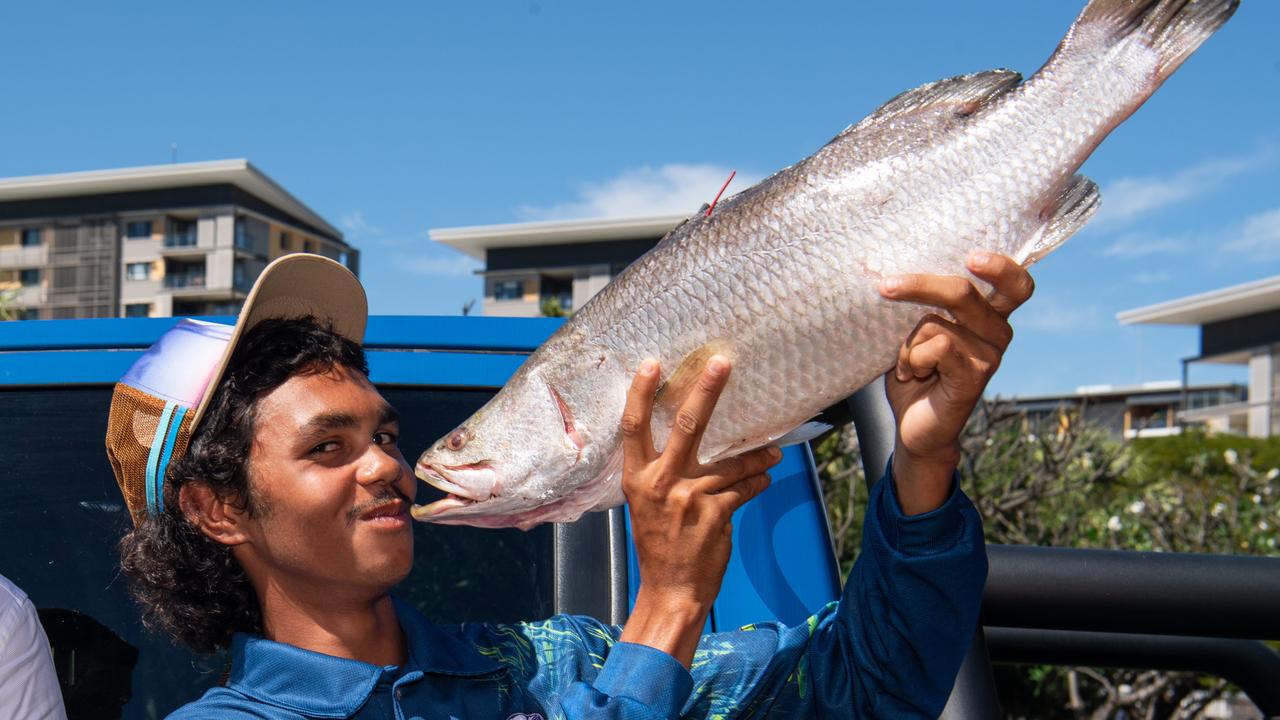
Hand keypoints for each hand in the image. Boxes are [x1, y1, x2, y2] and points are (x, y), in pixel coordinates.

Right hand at [617, 355, 779, 666]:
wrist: (671, 590)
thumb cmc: (659, 544)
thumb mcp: (646, 505)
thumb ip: (661, 473)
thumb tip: (689, 440)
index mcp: (637, 478)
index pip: (634, 427)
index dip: (642, 393)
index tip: (653, 363)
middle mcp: (661, 482)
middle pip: (687, 426)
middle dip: (707, 390)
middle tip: (722, 363)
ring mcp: (690, 496)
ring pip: (733, 461)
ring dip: (759, 457)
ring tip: (774, 454)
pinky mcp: (717, 512)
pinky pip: (746, 487)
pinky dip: (758, 482)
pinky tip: (764, 481)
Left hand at [879, 252, 1033, 513]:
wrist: (914, 426)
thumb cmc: (915, 372)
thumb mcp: (914, 331)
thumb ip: (919, 305)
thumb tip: (889, 274)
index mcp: (988, 314)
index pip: (1015, 283)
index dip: (1002, 266)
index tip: (973, 256)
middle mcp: (997, 331)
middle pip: (964, 291)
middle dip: (920, 285)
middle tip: (886, 287)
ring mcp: (990, 354)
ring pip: (936, 322)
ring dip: (908, 342)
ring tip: (908, 364)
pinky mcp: (976, 376)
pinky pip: (939, 347)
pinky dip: (914, 358)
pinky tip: (913, 375)